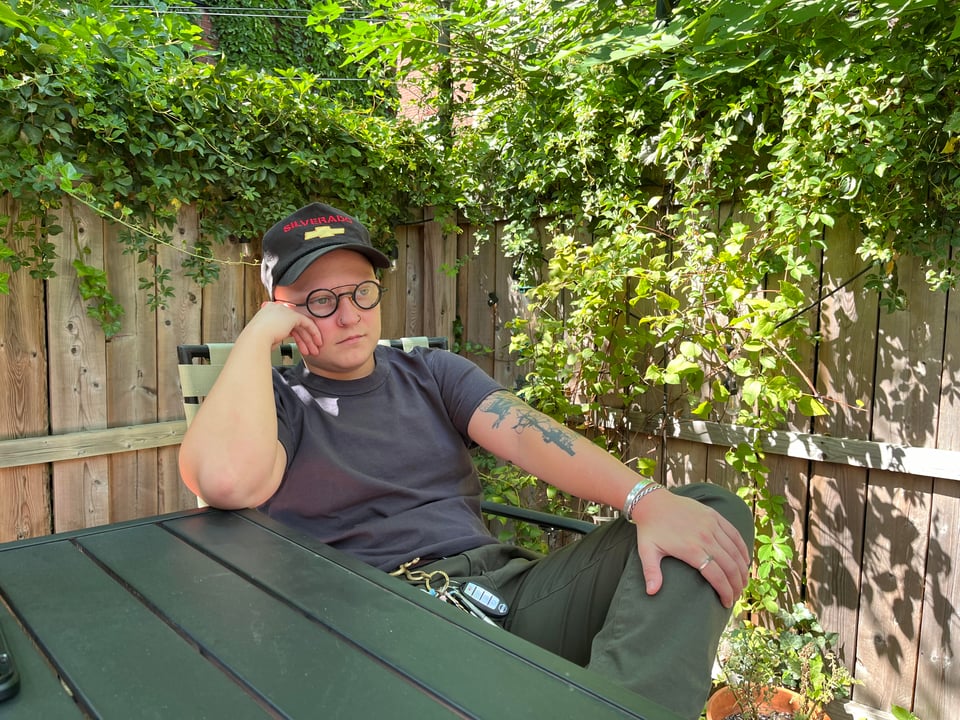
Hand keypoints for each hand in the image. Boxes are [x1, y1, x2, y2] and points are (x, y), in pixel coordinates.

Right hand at [253, 301, 323, 356]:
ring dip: (308, 340)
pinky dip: (313, 333)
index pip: (285, 324)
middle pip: (294, 325)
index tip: (299, 345)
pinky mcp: (291, 316)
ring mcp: (284, 310)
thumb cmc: (257, 343)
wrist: (255, 340)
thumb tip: (282, 338)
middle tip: (309, 350)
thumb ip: (277, 334)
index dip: (295, 335)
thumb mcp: (268, 337)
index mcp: (268, 313)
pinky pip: (307, 323)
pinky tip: (317, 342)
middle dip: (303, 340)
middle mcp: (276, 309)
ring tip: (313, 351)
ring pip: (301, 326)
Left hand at [631, 490, 750, 607]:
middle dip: (737, 584)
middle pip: (730, 565)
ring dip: (742, 569)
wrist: (653, 501)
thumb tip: (651, 593)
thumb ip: (651, 572)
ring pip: (735, 551)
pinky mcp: (714, 516)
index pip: (716, 575)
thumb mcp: (647, 551)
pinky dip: (742, 548)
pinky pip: (734, 534)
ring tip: (743, 583)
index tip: (727, 603)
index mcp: (691, 549)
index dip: (725, 591)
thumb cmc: (649, 529)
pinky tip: (745, 561)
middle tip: (736, 596)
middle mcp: (705, 537)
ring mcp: (711, 525)